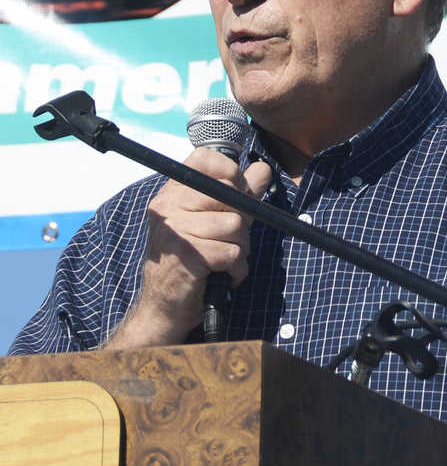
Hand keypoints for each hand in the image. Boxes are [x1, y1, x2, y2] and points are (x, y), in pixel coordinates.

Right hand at [105, 149, 272, 348]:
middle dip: (241, 222)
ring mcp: (175, 229)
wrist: (165, 308)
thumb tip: (263, 169)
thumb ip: (239, 195)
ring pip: (235, 225)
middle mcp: (168, 205)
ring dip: (239, 249)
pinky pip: (232, 253)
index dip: (231, 172)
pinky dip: (236, 269)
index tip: (236, 194)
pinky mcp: (186, 254)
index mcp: (172, 193)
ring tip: (223, 261)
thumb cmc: (192, 263)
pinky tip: (223, 276)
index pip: (205, 158)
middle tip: (228, 241)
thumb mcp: (215, 223)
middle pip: (230, 193)